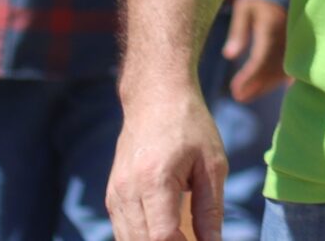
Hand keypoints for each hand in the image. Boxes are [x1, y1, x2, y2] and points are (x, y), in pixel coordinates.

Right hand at [107, 84, 226, 240]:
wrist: (155, 97)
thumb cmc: (190, 126)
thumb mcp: (212, 163)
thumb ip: (210, 209)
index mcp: (154, 180)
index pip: (161, 236)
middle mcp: (127, 191)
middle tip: (195, 238)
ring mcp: (114, 194)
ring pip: (128, 240)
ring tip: (182, 235)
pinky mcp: (111, 196)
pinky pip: (122, 231)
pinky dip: (141, 238)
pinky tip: (165, 233)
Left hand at [222, 0, 287, 101]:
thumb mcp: (245, 7)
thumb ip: (238, 30)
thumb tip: (229, 55)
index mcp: (273, 24)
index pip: (261, 57)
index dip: (249, 77)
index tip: (235, 91)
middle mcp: (289, 34)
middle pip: (273, 68)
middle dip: (256, 85)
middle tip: (238, 96)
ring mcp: (297, 39)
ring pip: (284, 69)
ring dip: (265, 84)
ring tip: (245, 95)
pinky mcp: (301, 43)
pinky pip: (291, 64)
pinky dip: (277, 78)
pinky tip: (264, 86)